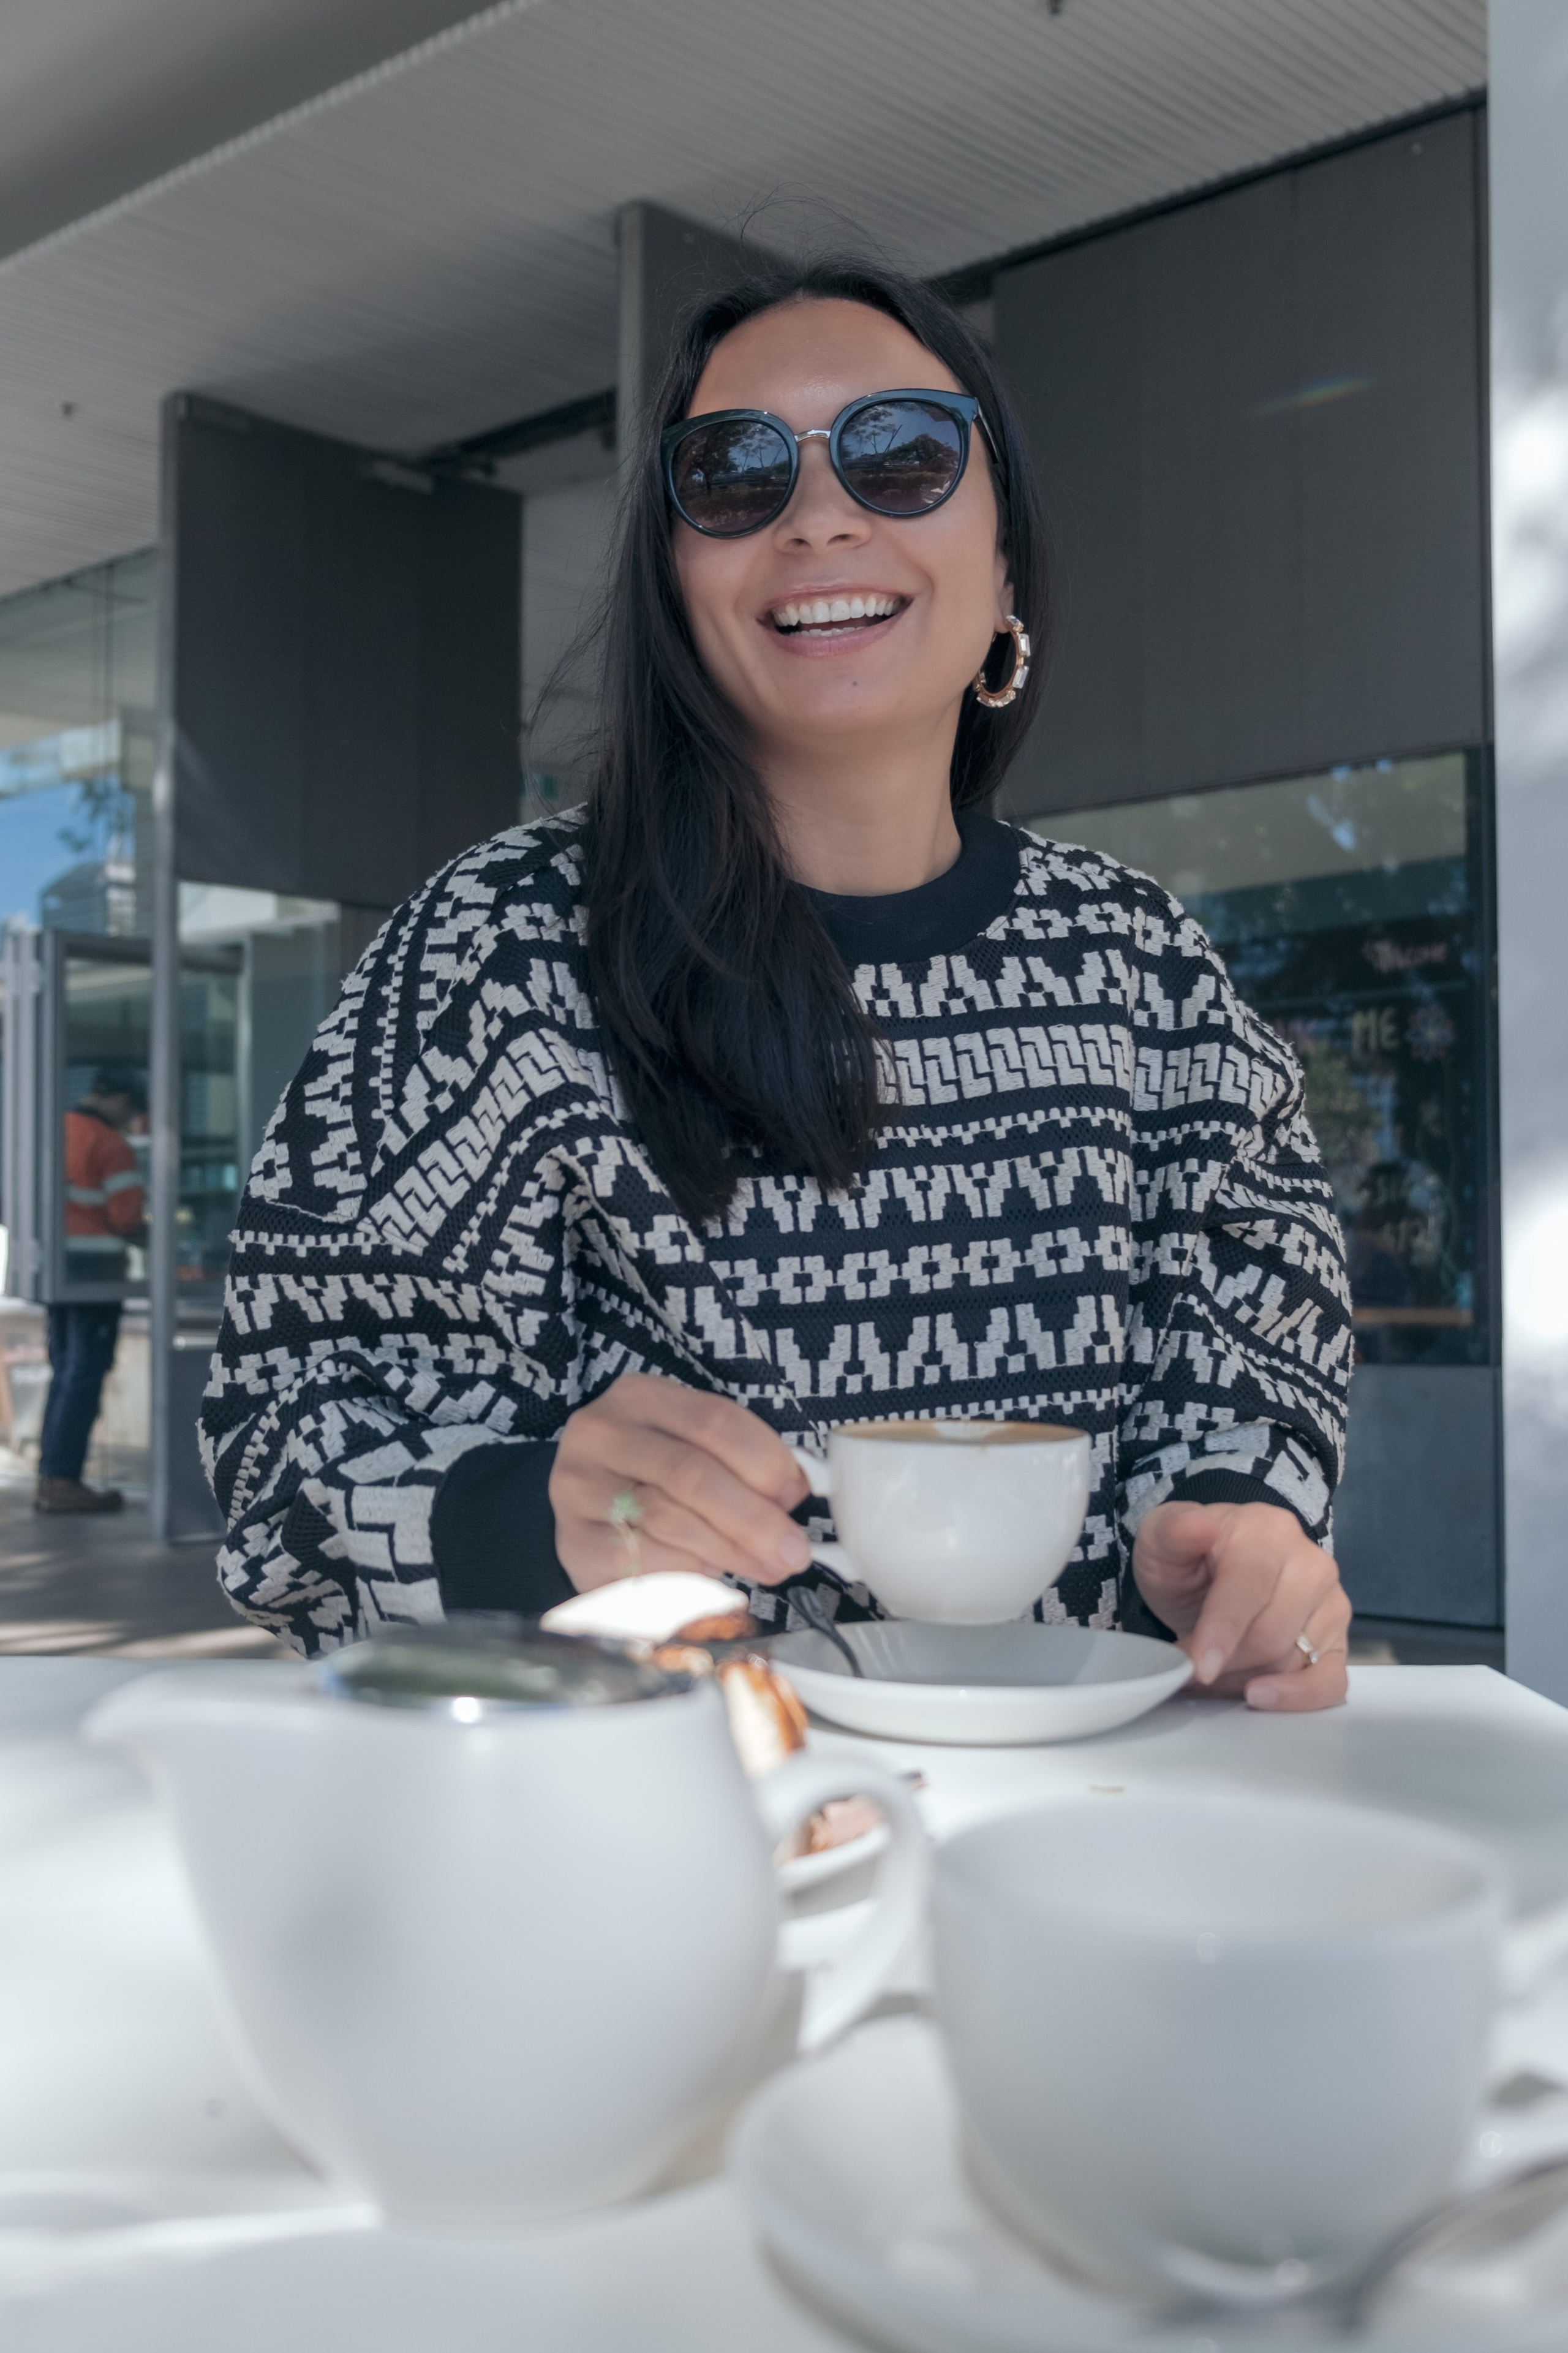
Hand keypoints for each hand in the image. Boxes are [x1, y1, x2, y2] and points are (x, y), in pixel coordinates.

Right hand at [550, 1372, 812, 1594]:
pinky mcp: (576, 1542)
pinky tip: (710, 1574)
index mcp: (640, 1397)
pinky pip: (646, 1560)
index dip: (764, 1459)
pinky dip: (689, 1571)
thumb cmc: (656, 1480)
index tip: (796, 1495)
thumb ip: (741, 1462)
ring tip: (766, 1566)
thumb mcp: (696, 1450)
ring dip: (731, 1549)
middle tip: (793, 1552)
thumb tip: (795, 1492)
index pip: (713, 1420)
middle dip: (754, 1518)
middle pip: (691, 1474)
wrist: (591, 1518)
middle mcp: (601, 1434)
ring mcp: (580, 1489)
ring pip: (670, 1519)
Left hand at [1131, 1499, 1349, 1711]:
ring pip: (1292, 1662)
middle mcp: (1310, 1563)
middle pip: (1271, 1636)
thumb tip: (1197, 1525)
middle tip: (1189, 1669)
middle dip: (1224, 1662)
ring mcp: (1331, 1602)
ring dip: (1245, 1679)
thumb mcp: (1163, 1539)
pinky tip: (1263, 1697)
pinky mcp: (1338, 1639)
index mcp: (1267, 1530)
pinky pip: (1331, 1680)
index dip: (1221, 1632)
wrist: (1212, 1571)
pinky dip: (1296, 1697)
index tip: (1198, 1667)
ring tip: (1213, 1672)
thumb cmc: (1189, 1558)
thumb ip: (1172, 1531)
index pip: (1248, 1590)